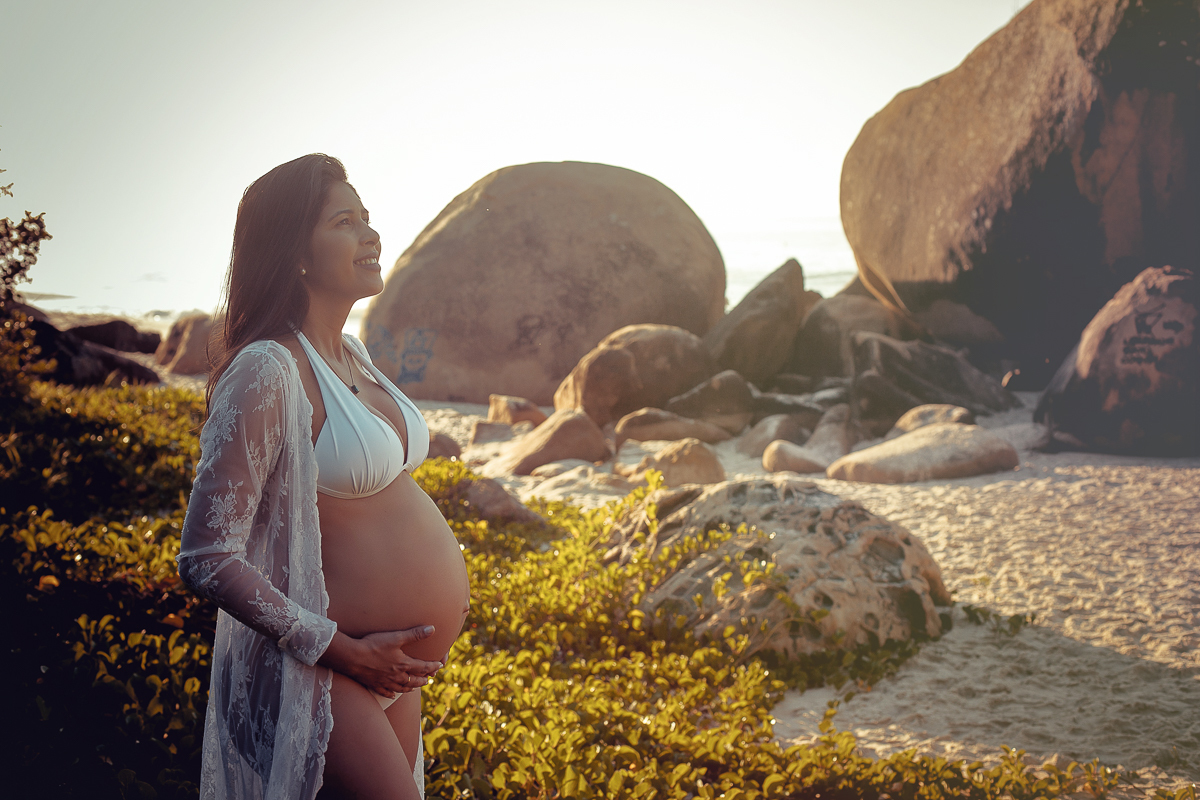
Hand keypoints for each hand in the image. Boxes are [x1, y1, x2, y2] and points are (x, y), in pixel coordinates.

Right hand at [318, 625, 443, 697]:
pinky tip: (393, 695)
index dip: (432, 666)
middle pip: (413, 680)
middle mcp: (396, 676)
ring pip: (401, 688)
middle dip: (423, 679)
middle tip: (429, 679)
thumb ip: (415, 634)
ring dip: (410, 687)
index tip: (439, 666)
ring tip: (415, 687)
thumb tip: (432, 629)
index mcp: (403, 664)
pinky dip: (391, 694)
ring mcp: (385, 682)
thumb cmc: (374, 645)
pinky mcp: (373, 684)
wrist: (352, 657)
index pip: (423, 667)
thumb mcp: (396, 637)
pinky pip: (385, 692)